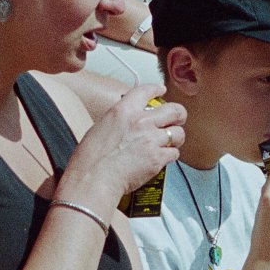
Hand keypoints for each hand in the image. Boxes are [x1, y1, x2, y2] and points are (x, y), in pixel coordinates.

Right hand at [60, 84, 183, 213]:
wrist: (94, 179)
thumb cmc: (90, 159)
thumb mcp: (101, 127)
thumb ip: (120, 121)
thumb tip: (129, 123)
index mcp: (124, 111)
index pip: (146, 91)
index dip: (157, 90)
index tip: (161, 91)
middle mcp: (141, 121)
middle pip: (174, 110)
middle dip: (179, 114)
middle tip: (178, 119)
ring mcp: (151, 139)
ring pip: (178, 133)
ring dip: (176, 138)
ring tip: (170, 143)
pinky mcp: (158, 158)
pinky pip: (174, 153)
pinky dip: (170, 156)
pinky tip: (162, 158)